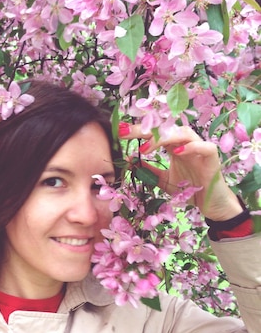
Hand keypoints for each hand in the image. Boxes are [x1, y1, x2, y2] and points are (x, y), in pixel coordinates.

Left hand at [119, 123, 243, 221]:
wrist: (210, 204)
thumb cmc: (190, 189)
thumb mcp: (163, 181)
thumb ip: (148, 171)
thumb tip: (128, 160)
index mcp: (174, 146)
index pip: (155, 133)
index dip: (138, 131)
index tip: (119, 131)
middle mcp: (186, 143)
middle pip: (166, 129)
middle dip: (145, 129)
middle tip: (125, 132)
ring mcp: (200, 149)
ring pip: (183, 133)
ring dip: (163, 138)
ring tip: (145, 148)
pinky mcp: (212, 158)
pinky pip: (205, 147)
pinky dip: (192, 147)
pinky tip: (177, 152)